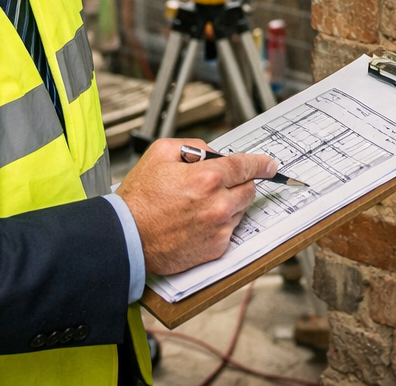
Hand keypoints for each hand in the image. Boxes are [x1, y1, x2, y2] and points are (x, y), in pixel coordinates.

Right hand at [116, 138, 276, 274]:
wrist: (126, 237)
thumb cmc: (140, 198)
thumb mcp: (161, 153)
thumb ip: (194, 146)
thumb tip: (214, 153)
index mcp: (208, 178)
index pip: (246, 166)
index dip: (261, 163)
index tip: (269, 165)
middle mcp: (218, 204)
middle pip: (249, 189)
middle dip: (238, 184)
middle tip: (214, 186)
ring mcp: (219, 229)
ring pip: (240, 210)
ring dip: (227, 205)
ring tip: (196, 207)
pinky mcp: (215, 249)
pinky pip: (229, 230)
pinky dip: (219, 224)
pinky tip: (195, 223)